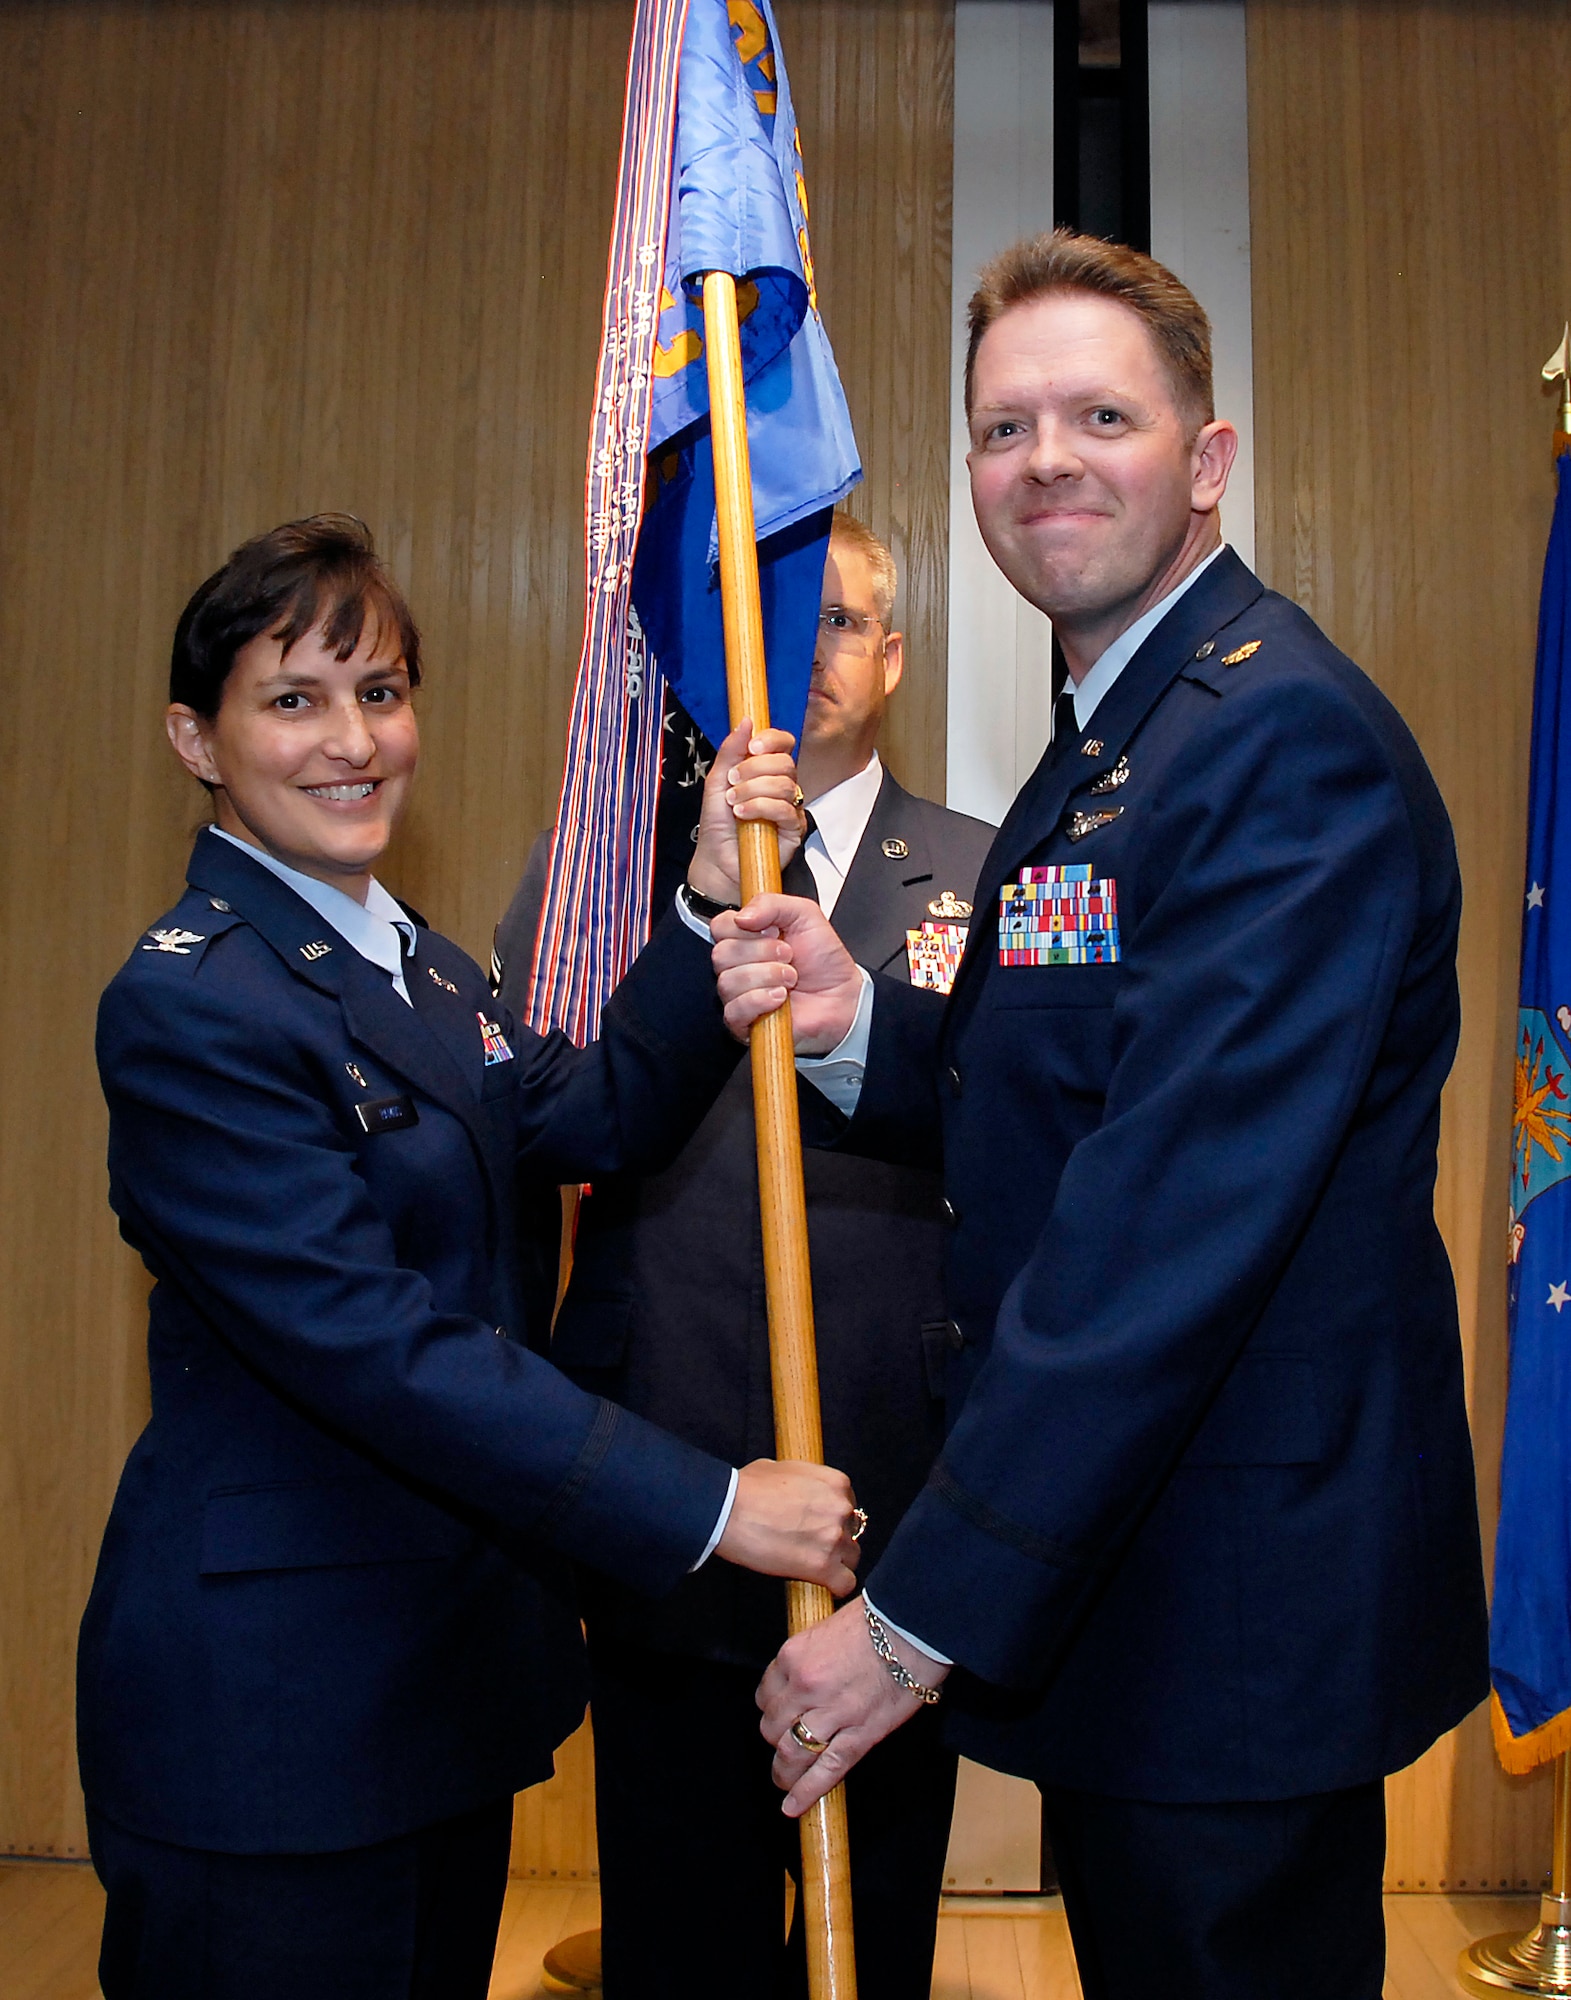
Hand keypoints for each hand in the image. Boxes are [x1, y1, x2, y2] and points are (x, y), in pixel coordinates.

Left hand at [688, 719, 804, 903]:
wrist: (716, 859)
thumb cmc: (718, 823)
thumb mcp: (717, 781)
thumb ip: (730, 751)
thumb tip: (746, 721)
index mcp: (766, 770)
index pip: (784, 743)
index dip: (772, 740)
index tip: (752, 747)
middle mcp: (782, 786)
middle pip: (785, 763)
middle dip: (754, 770)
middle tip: (732, 782)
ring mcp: (791, 807)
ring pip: (785, 785)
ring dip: (753, 790)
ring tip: (733, 803)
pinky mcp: (795, 829)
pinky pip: (786, 810)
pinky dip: (760, 808)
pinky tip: (743, 814)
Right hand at [712, 895, 862, 1049]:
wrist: (843, 995)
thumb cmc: (824, 960)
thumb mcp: (805, 915)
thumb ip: (771, 903)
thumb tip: (741, 916)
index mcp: (747, 937)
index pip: (720, 926)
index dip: (743, 927)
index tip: (773, 930)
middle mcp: (739, 965)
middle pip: (722, 953)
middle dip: (762, 952)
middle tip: (788, 955)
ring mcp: (739, 994)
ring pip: (728, 981)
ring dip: (767, 976)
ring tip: (790, 978)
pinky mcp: (743, 1022)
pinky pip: (734, 1010)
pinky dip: (760, 1000)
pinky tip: (780, 998)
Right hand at [716, 1459, 860, 1595]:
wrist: (728, 1510)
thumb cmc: (747, 1488)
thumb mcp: (782, 1468)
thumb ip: (804, 1482)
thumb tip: (802, 1491)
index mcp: (835, 1483)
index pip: (849, 1506)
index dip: (833, 1518)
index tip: (818, 1526)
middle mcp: (841, 1509)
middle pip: (852, 1532)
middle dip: (834, 1540)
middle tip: (810, 1544)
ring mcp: (834, 1538)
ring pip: (852, 1558)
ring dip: (835, 1562)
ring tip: (810, 1564)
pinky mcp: (822, 1567)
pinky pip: (845, 1584)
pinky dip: (835, 1586)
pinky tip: (821, 1584)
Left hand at [757, 1597, 949, 1815]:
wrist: (913, 1627)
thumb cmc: (877, 1620)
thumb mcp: (827, 1629)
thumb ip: (810, 1655)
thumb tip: (806, 1674)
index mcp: (794, 1657)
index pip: (765, 1694)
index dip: (770, 1709)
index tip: (777, 1714)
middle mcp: (805, 1687)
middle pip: (772, 1726)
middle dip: (775, 1738)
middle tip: (783, 1743)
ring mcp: (831, 1714)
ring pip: (791, 1753)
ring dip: (783, 1771)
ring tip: (783, 1780)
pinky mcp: (859, 1735)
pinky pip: (826, 1771)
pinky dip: (806, 1793)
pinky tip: (793, 1806)